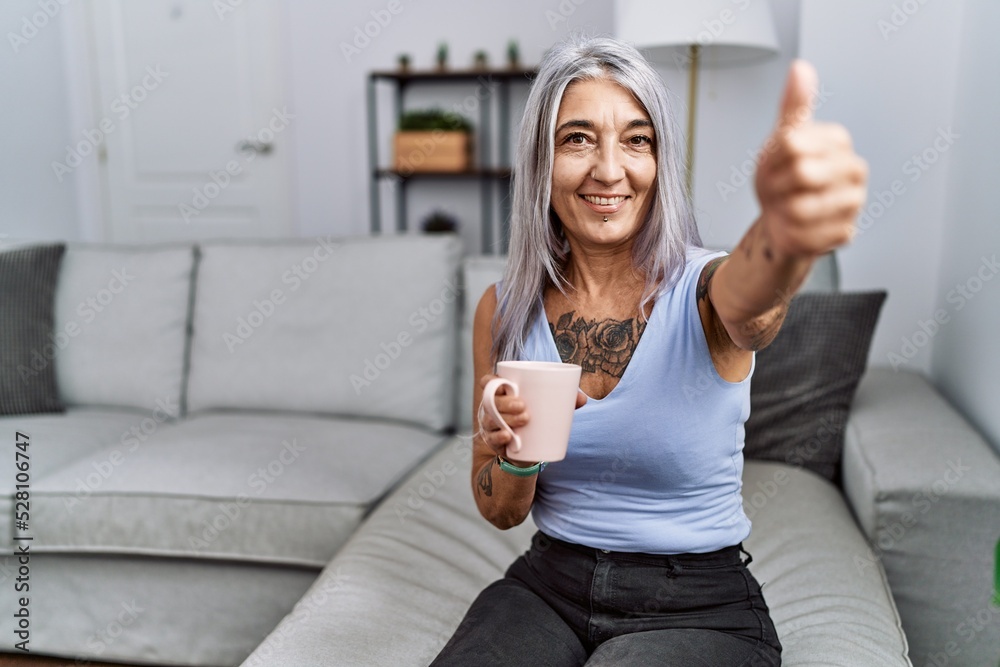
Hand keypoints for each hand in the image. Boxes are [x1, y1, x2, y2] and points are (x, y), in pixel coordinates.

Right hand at [475, 374, 586, 458]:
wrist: (530, 448)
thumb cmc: (537, 418)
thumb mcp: (547, 407)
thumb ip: (564, 399)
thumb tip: (582, 399)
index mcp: (501, 394)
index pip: (488, 383)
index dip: (490, 381)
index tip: (503, 382)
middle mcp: (492, 409)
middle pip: (491, 402)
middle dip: (505, 402)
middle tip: (523, 406)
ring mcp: (491, 426)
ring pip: (491, 420)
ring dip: (506, 419)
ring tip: (525, 419)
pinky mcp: (495, 442)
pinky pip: (492, 439)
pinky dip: (499, 437)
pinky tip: (508, 436)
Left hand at [755, 60, 868, 258]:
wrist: (780, 219)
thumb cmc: (781, 177)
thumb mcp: (780, 139)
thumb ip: (793, 106)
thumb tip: (800, 68)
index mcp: (839, 141)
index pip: (792, 144)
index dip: (770, 160)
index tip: (775, 165)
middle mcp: (855, 170)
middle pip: (801, 174)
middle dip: (777, 186)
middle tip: (780, 189)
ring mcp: (854, 203)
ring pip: (801, 208)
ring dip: (782, 213)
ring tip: (788, 208)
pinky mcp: (846, 233)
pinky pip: (805, 235)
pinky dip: (791, 234)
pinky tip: (797, 228)